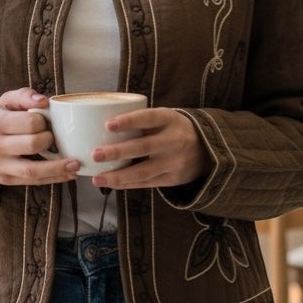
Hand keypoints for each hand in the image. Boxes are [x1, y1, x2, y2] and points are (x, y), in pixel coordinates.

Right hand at [0, 88, 78, 185]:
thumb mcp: (3, 102)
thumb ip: (24, 95)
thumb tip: (44, 100)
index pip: (29, 122)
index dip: (43, 122)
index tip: (44, 121)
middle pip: (32, 145)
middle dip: (50, 140)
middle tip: (54, 137)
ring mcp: (0, 166)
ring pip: (33, 171)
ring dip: (58, 168)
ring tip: (76, 165)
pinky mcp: (5, 180)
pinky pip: (32, 182)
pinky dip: (53, 179)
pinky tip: (67, 174)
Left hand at [90, 108, 208, 189]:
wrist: (207, 149)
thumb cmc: (173, 129)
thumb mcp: (164, 118)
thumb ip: (142, 121)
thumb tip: (101, 126)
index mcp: (170, 119)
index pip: (148, 118)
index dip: (129, 121)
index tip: (108, 125)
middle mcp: (174, 140)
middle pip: (144, 147)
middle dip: (118, 152)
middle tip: (96, 154)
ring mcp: (175, 162)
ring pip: (143, 171)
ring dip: (118, 176)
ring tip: (97, 178)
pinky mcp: (173, 179)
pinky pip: (146, 183)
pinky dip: (127, 184)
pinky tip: (111, 183)